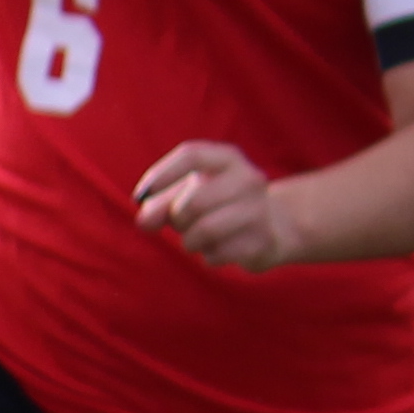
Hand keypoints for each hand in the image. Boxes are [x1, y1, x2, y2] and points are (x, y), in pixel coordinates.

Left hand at [132, 140, 290, 271]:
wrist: (274, 227)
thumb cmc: (219, 207)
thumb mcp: (190, 196)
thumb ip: (162, 203)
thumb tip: (143, 219)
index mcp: (228, 159)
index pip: (191, 155)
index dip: (160, 175)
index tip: (139, 197)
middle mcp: (247, 179)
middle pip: (193, 200)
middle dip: (176, 218)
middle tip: (179, 223)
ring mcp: (259, 210)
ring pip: (205, 230)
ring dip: (189, 241)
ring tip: (196, 239)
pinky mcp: (262, 241)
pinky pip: (217, 254)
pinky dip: (208, 256)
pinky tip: (217, 250)